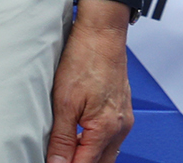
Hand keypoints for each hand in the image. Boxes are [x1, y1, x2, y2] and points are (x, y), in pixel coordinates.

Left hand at [47, 9, 133, 162]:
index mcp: (106, 128)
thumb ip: (62, 139)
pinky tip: (81, 138)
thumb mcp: (65, 102)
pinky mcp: (123, 109)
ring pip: (107, 154)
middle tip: (58, 158)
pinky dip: (96, 144)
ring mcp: (124, 118)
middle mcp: (120, 127)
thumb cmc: (84, 59)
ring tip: (66, 150)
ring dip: (88, 157)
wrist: (102, 31)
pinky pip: (112, 138)